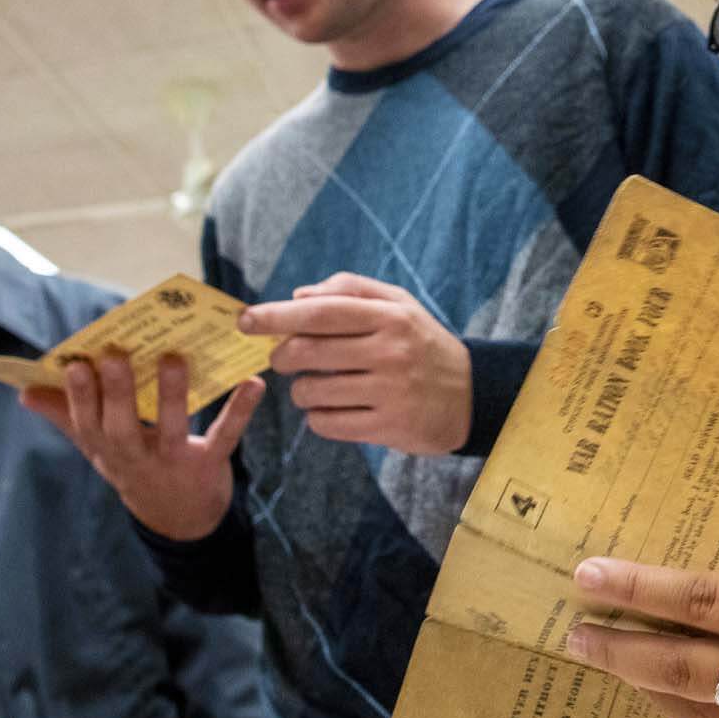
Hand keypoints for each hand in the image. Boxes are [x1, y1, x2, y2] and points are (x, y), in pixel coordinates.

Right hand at [22, 354, 262, 540]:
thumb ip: (66, 418)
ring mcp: (173, 463)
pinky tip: (253, 384)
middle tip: (113, 356)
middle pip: (123, 428)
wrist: (180, 521)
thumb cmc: (135, 467)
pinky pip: (224, 437)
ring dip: (172, 394)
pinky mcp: (209, 465)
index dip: (78, 397)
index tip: (74, 364)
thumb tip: (25, 392)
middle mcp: (136, 458)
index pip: (86, 424)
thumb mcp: (98, 449)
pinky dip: (239, 411)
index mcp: (107, 450)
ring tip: (173, 358)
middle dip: (117, 393)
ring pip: (171, 430)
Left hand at [242, 272, 471, 453]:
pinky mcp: (388, 427)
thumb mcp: (399, 305)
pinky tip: (333, 409)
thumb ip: (350, 290)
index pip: (321, 312)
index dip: (276, 315)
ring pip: (312, 391)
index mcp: (389, 317)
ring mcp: (389, 392)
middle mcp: (390, 352)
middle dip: (281, 356)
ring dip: (301, 390)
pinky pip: (328, 424)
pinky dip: (318, 417)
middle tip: (282, 358)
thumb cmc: (423, 344)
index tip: (245, 319)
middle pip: (307, 352)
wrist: (472, 396)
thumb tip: (297, 296)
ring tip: (316, 386)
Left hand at [566, 559, 718, 717]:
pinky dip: (689, 714)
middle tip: (575, 630)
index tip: (589, 575)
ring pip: (695, 709)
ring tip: (608, 662)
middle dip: (619, 647)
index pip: (701, 600)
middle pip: (681, 665)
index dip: (639, 589)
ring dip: (644, 686)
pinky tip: (666, 697)